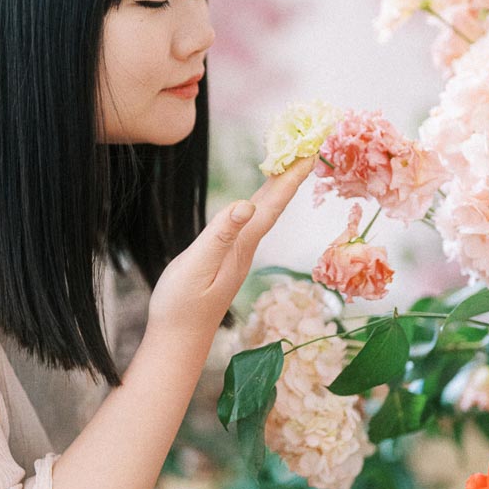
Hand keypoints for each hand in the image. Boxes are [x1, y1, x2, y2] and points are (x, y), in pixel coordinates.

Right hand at [145, 154, 315, 352]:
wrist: (177, 341)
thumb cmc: (181, 305)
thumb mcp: (196, 266)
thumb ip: (219, 235)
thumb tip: (246, 204)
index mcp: (241, 246)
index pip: (271, 205)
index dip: (290, 177)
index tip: (311, 152)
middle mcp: (245, 248)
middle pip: (273, 206)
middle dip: (291, 175)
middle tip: (309, 146)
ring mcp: (237, 255)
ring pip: (263, 213)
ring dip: (277, 187)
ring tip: (289, 164)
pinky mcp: (226, 260)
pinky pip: (250, 223)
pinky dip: (258, 203)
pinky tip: (257, 200)